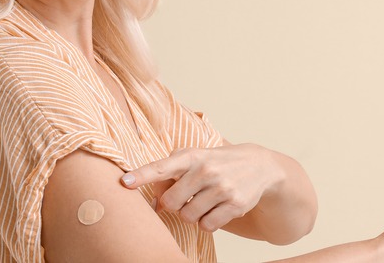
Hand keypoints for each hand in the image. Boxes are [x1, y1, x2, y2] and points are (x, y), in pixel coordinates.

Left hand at [121, 143, 280, 231]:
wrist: (259, 165)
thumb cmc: (216, 162)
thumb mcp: (194, 159)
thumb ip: (169, 175)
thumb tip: (154, 205)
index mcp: (192, 156)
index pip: (162, 166)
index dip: (142, 175)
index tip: (124, 182)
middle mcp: (206, 170)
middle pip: (171, 202)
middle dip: (174, 204)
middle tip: (186, 196)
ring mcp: (222, 187)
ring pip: (188, 217)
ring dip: (191, 214)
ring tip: (204, 201)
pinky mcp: (235, 204)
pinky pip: (206, 226)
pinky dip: (207, 222)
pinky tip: (216, 208)